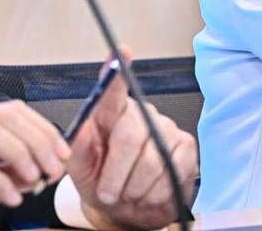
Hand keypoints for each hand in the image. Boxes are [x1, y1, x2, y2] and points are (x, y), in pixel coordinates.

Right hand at [0, 101, 69, 217]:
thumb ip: (14, 171)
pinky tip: (12, 198)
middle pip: (4, 116)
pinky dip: (0, 182)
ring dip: (20, 153)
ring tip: (36, 178)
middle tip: (56, 167)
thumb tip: (48, 168)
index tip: (64, 151)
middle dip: (38, 140)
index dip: (43, 127)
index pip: (13, 110)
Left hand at [69, 53, 197, 230]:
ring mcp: (168, 129)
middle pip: (130, 137)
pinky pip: (171, 172)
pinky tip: (148, 192)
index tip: (121, 52)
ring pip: (151, 162)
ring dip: (133, 189)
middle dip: (115, 175)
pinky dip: (154, 193)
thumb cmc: (103, 183)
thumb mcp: (80, 169)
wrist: (129, 209)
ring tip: (128, 193)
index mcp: (111, 116)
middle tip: (108, 193)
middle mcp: (143, 115)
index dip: (117, 72)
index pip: (113, 92)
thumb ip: (75, 150)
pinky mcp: (186, 147)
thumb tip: (75, 131)